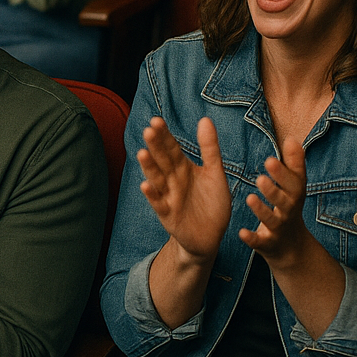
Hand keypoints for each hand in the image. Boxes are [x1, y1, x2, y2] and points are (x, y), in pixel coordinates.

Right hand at [138, 116, 230, 265]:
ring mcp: (168, 196)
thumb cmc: (211, 203)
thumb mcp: (214, 173)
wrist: (210, 237)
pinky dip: (152, 195)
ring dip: (149, 167)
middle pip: (162, 160)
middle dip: (155, 146)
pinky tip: (145, 185)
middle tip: (149, 130)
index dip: (165, 135)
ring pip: (156, 179)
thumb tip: (205, 119)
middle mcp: (172, 180)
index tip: (157, 120)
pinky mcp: (168, 215)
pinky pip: (159, 204)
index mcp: (183, 168)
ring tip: (142, 153)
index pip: (171, 148)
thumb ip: (209, 148)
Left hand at [239, 136, 310, 266]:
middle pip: (284, 201)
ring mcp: (279, 229)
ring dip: (262, 211)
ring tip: (250, 198)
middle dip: (274, 190)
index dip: (283, 173)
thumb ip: (293, 163)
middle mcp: (288, 212)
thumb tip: (292, 138)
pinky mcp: (268, 244)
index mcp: (293, 195)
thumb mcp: (294, 186)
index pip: (293, 183)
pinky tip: (242, 233)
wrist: (292, 247)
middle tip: (260, 178)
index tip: (269, 160)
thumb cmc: (289, 206)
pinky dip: (253, 238)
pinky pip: (260, 242)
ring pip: (272, 220)